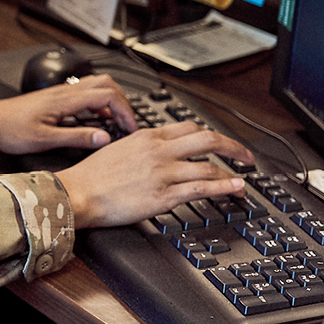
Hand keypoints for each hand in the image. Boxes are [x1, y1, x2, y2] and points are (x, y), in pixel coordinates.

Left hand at [0, 75, 137, 153]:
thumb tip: (105, 138)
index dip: (125, 109)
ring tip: (118, 122)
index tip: (130, 127)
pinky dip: (98, 103)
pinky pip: (84, 93)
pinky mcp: (55, 98)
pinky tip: (98, 119)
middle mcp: (64, 92)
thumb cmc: (9, 130)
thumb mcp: (44, 139)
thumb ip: (76, 137)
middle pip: (106, 84)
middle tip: (128, 124)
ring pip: (96, 85)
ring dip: (111, 100)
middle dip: (123, 102)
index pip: (106, 94)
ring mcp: (60, 93)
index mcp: (64, 99)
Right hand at [55, 121, 255, 228]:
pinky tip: (235, 188)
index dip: (212, 134)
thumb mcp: (118, 148)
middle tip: (246, 156)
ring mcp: (163, 172)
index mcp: (147, 137)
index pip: (189, 128)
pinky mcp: (164, 195)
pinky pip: (202, 188)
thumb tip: (159, 151)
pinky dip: (223, 187)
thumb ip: (143, 146)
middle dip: (233, 147)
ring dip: (231, 172)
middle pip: (207, 140)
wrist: (78, 192)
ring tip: (243, 180)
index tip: (222, 143)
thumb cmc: (91, 175)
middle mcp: (159, 151)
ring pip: (209, 165)